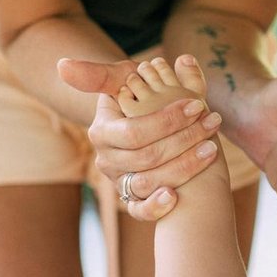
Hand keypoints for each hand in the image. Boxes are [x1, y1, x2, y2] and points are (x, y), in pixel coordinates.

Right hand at [58, 57, 219, 220]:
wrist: (143, 118)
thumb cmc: (135, 93)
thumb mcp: (121, 77)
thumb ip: (97, 73)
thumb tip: (63, 65)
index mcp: (102, 132)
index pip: (134, 133)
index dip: (167, 121)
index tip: (197, 104)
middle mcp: (107, 160)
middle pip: (147, 158)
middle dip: (185, 139)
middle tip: (213, 121)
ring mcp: (120, 181)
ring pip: (149, 183)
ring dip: (185, 167)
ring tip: (212, 147)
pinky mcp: (132, 198)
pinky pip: (140, 211)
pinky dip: (156, 207)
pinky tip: (176, 197)